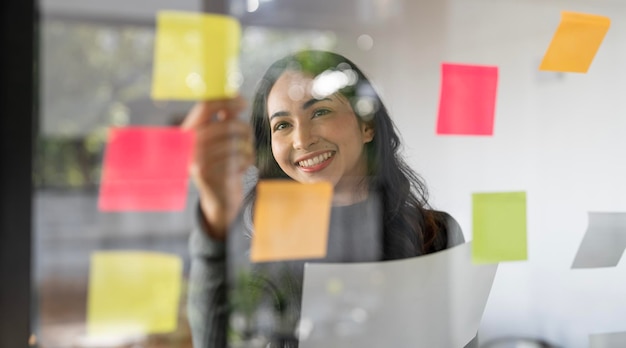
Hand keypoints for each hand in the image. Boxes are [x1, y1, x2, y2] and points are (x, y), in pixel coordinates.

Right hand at [181, 96, 253, 239]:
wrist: (219, 198)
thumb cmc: (223, 163)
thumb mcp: (220, 139)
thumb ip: (225, 118)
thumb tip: (235, 96)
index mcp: (189, 130)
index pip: (205, 105)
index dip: (227, 100)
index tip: (243, 102)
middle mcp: (188, 143)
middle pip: (226, 125)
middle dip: (245, 129)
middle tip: (249, 136)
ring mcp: (195, 159)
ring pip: (234, 142)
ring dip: (247, 147)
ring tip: (245, 153)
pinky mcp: (206, 174)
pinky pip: (236, 158)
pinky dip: (246, 161)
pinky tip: (242, 167)